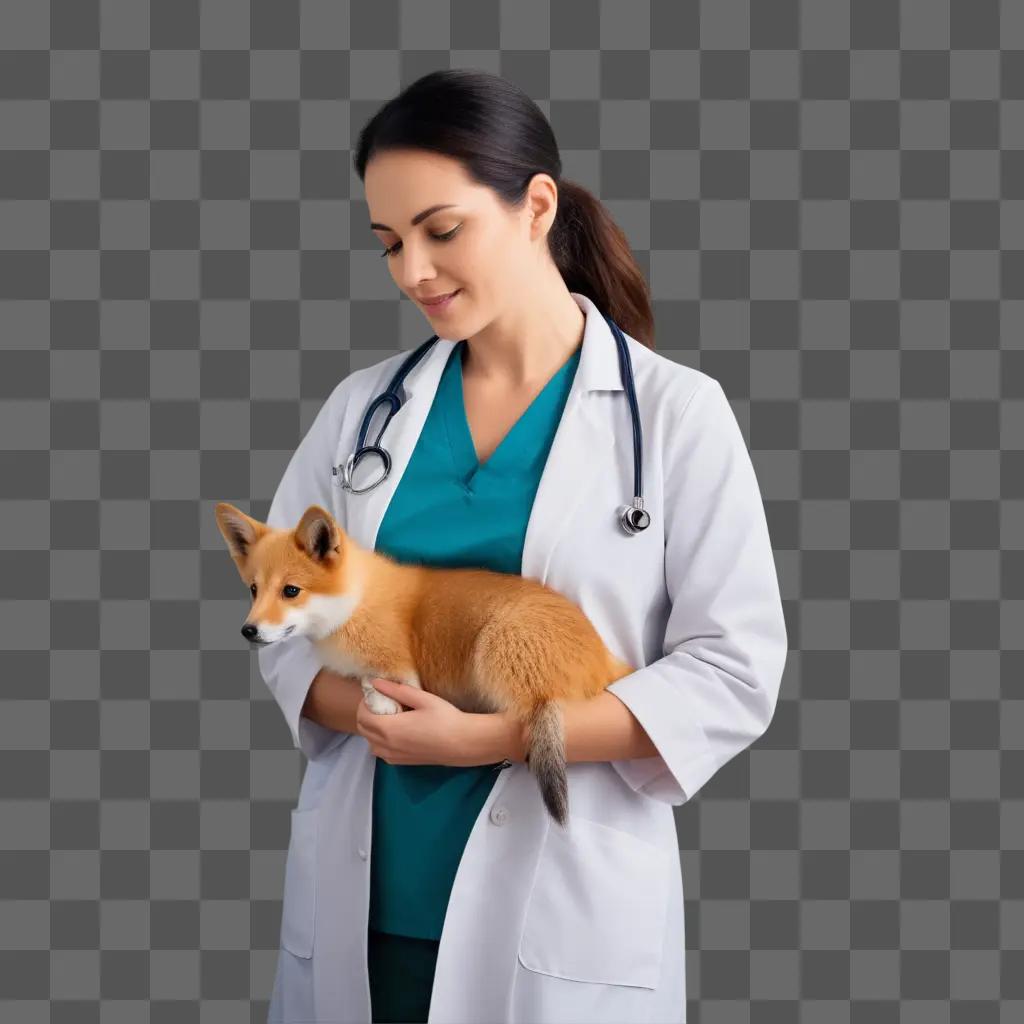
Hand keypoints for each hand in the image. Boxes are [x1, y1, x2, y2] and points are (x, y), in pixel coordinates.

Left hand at [355, 678, 498, 767]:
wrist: (462, 744)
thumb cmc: (445, 718)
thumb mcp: (422, 699)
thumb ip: (396, 690)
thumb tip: (376, 682)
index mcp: (389, 729)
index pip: (362, 716)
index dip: (365, 703)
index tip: (376, 694)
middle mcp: (387, 745)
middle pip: (363, 729)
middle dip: (366, 714)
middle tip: (382, 702)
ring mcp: (392, 756)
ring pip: (370, 742)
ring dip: (372, 728)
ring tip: (389, 716)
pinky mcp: (400, 762)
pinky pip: (380, 751)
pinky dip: (379, 740)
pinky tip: (396, 730)